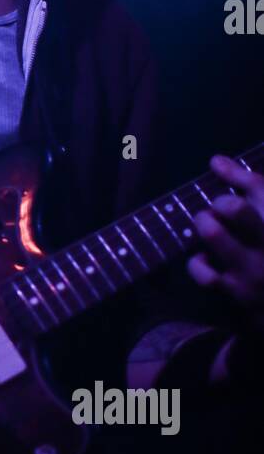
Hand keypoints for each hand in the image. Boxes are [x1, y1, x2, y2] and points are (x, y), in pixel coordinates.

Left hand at [188, 154, 263, 337]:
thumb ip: (244, 180)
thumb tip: (215, 160)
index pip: (256, 187)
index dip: (235, 181)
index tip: (228, 198)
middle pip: (234, 207)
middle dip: (218, 202)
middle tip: (216, 211)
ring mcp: (255, 270)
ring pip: (215, 234)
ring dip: (205, 224)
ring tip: (208, 227)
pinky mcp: (239, 293)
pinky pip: (205, 274)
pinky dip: (197, 264)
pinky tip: (205, 259)